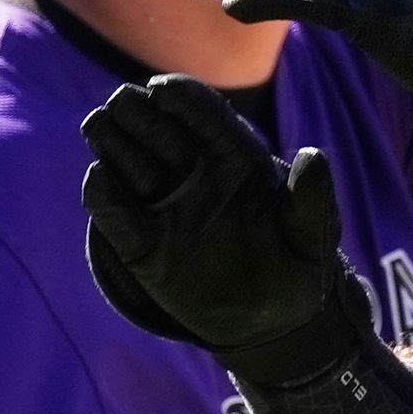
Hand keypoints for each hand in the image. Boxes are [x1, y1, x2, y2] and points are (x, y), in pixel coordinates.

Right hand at [78, 75, 356, 366]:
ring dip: (112, 143)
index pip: (205, 117)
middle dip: (138, 114)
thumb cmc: (298, 268)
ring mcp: (166, 209)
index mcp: (236, 160)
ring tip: (99, 125)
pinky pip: (119, 217)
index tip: (163, 89)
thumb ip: (313, 198)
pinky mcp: (144, 247)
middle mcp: (194, 176)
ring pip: (130, 165)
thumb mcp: (313, 236)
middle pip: (158, 133)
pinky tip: (99, 180)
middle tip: (121, 102)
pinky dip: (105, 199)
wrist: (272, 323)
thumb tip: (313, 156)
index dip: (184, 99)